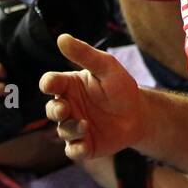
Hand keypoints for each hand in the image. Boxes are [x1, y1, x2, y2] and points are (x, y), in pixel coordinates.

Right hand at [41, 34, 147, 160]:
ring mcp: (74, 126)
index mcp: (69, 86)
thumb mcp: (106, 67)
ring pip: (62, 130)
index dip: (48, 84)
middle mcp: (68, 106)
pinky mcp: (84, 145)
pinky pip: (73, 150)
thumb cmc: (121, 87)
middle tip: (64, 109)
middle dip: (54, 110)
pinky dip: (77, 148)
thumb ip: (84, 54)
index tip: (51, 84)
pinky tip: (85, 144)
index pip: (51, 83)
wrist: (139, 114)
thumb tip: (61, 37)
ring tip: (86, 125)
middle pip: (51, 109)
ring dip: (71, 129)